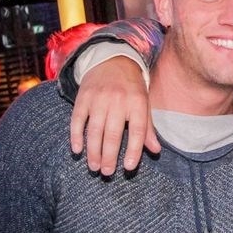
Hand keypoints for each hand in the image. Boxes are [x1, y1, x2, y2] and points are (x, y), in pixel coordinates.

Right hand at [69, 56, 159, 174]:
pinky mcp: (83, 96)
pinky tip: (77, 150)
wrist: (112, 60)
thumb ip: (148, 128)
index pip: (138, 130)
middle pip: (113, 133)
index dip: (134, 150)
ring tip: (94, 167)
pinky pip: (77, 119)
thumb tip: (155, 151)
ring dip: (93, 150)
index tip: (129, 167)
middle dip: (110, 156)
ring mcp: (99, 98)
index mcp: (138, 102)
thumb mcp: (144, 104)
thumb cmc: (132, 88)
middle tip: (107, 173)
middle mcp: (119, 100)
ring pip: (95, 129)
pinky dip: (76, 135)